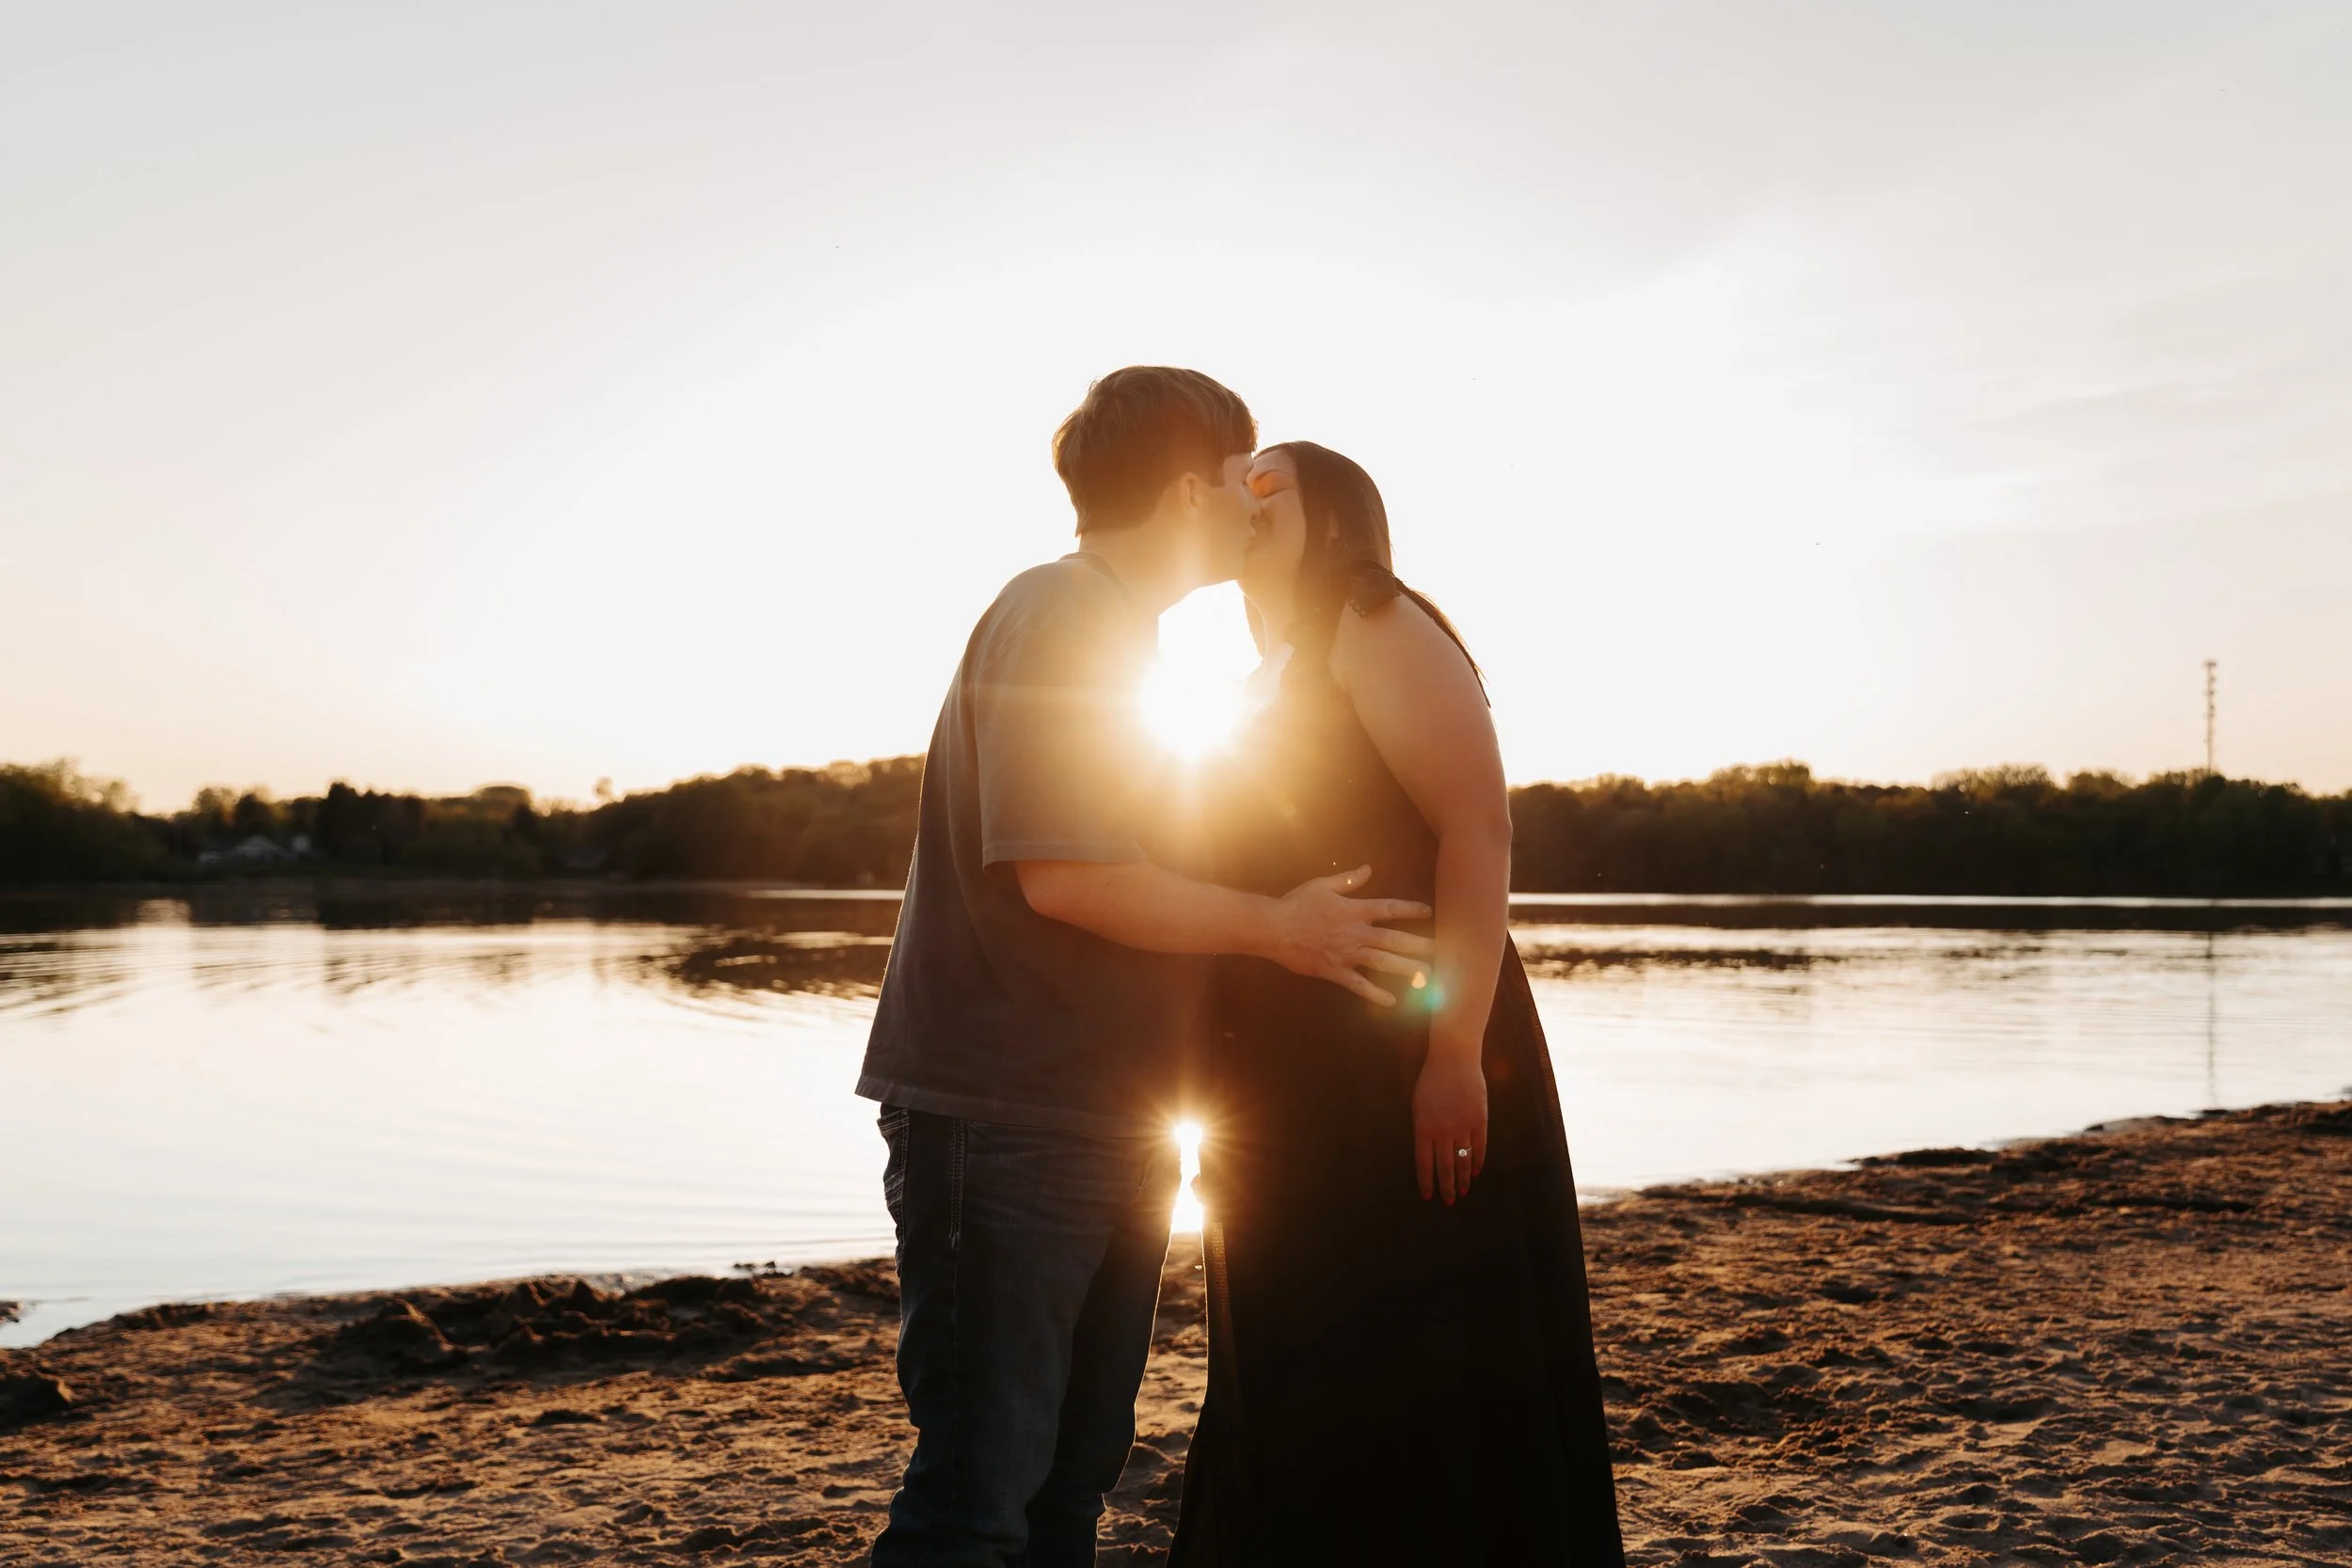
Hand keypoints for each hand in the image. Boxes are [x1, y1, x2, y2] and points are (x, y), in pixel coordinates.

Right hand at [1266, 865, 1434, 1005]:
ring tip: (1426, 976)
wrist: (1274, 928)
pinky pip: (1358, 985)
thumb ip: (1348, 879)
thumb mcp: (1322, 885)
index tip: (1428, 912)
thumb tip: (1368, 869)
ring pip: (1382, 962)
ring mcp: (1347, 954)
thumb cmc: (1297, 904)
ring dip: (1406, 969)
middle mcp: (1356, 933)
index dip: (1410, 910)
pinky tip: (1391, 1001)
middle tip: (1439, 950)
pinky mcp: (1335, 971)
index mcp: (1354, 910)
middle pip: (1393, 939)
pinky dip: (1375, 993)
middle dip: (1418, 944)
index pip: (1389, 909)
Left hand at [1413, 1051, 1486, 1204]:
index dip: (1426, 1182)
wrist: (1454, 1059)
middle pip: (1445, 1168)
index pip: (1424, 1163)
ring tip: (1462, 1192)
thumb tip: (1427, 1153)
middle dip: (1446, 1187)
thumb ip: (1423, 1130)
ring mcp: (1463, 1126)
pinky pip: (1479, 1147)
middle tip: (1448, 1201)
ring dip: (1462, 1179)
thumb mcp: (1418, 1105)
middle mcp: (1443, 1131)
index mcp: (1423, 1128)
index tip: (1428, 1196)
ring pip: (1463, 1161)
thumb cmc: (1431, 1080)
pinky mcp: (1479, 1120)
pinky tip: (1475, 1172)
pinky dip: (1477, 1162)